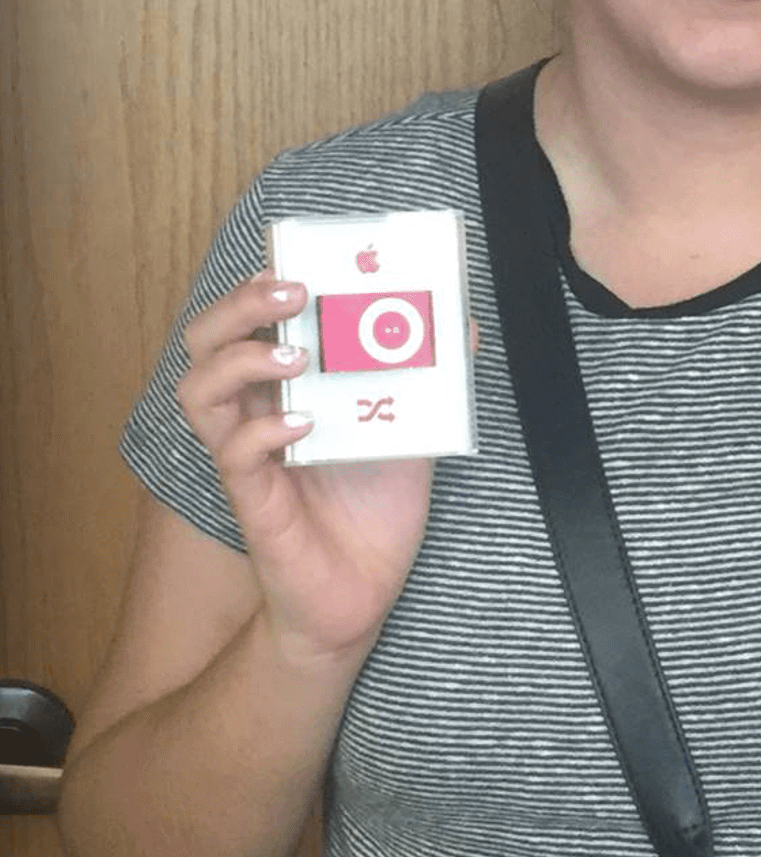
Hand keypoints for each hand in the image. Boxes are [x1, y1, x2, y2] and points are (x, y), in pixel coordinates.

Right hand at [177, 272, 435, 664]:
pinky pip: (236, 454)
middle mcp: (254, 415)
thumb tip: (464, 323)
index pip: (246, 322)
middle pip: (206, 341)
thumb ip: (428, 382)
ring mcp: (247, 458)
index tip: (303, 259)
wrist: (362, 597)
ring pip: (198, 390)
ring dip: (241, 359)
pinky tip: (304, 425)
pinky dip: (264, 431)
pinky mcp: (253, 501)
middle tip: (292, 290)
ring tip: (295, 351)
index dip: (259, 284)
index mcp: (283, 390)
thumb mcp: (411, 435)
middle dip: (240, 304)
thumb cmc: (372, 515)